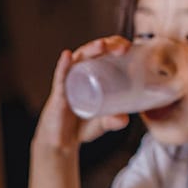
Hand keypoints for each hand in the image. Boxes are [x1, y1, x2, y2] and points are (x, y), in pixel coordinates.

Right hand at [33, 37, 132, 153]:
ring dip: (90, 50)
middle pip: (93, 52)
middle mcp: (79, 73)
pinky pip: (60, 77)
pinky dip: (63, 66)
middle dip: (108, 45)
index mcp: (91, 75)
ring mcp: (68, 82)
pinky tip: (66, 56)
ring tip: (102, 45)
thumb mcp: (102, 123)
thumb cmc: (80, 126)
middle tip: (123, 48)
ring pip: (78, 60)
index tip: (129, 47)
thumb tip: (125, 119)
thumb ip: (113, 121)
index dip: (116, 46)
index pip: (104, 53)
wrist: (61, 142)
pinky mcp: (58, 95)